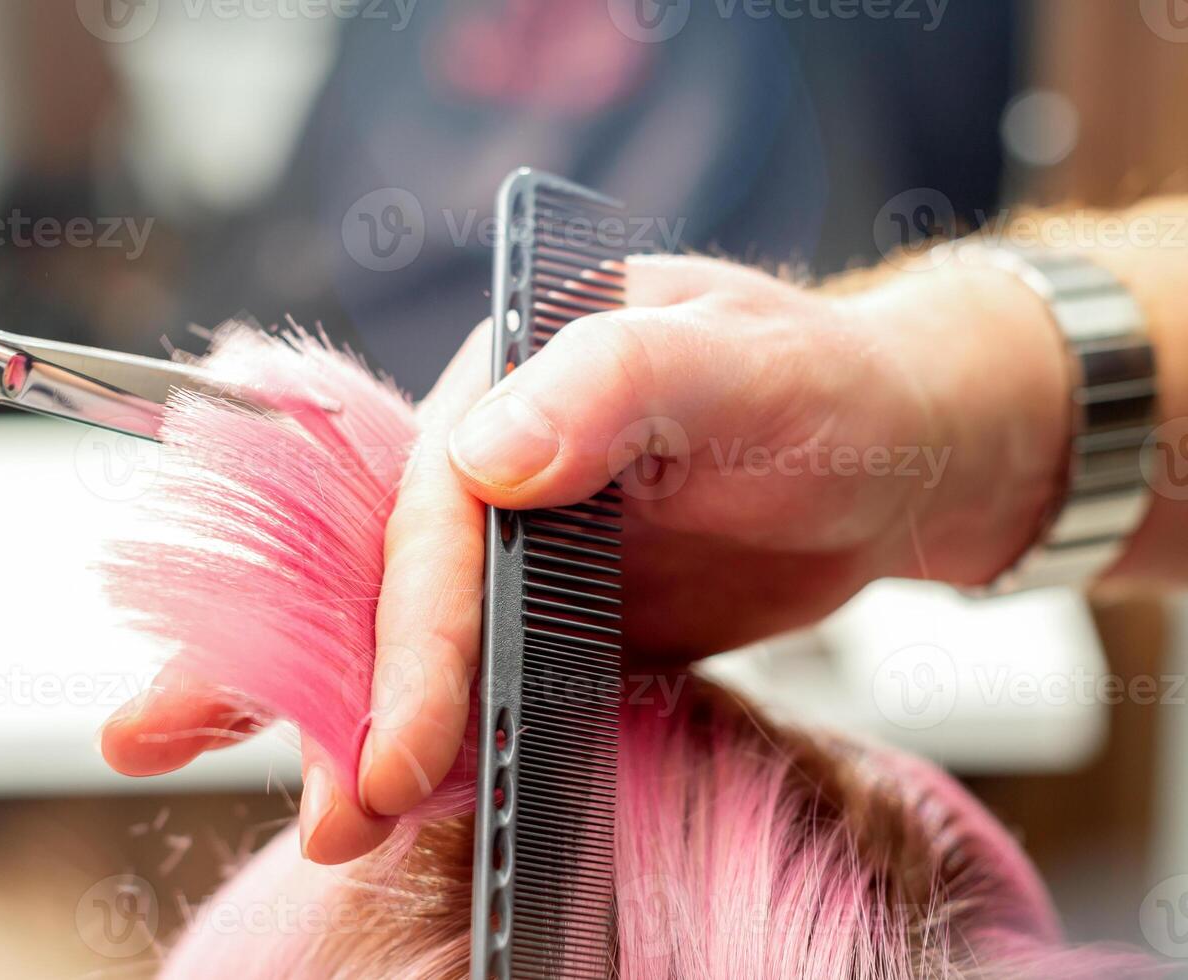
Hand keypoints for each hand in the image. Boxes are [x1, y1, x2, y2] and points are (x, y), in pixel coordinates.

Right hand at [101, 251, 1070, 863]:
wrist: (900, 453)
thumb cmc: (836, 391)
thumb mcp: (744, 366)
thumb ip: (616, 383)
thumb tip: (486, 456)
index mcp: (511, 376)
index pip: (434, 514)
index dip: (409, 639)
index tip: (396, 753)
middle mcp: (493, 458)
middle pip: (393, 580)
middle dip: (342, 697)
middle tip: (325, 816)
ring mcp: (519, 542)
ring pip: (417, 640)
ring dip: (368, 731)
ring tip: (334, 829)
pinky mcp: (551, 609)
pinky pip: (484, 680)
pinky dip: (447, 740)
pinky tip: (418, 800)